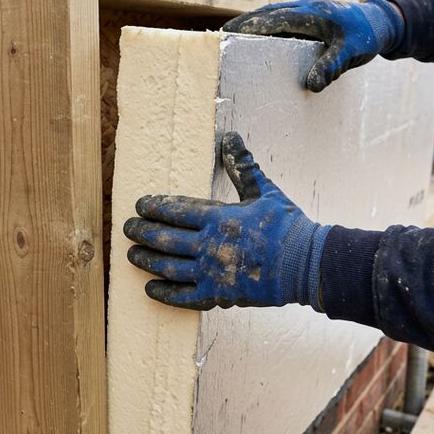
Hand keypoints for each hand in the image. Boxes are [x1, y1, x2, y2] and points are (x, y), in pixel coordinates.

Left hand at [123, 132, 328, 310]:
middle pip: (165, 239)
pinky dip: (164, 292)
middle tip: (127, 228)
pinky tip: (150, 287)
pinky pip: (184, 296)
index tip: (140, 205)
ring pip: (169, 267)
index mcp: (219, 218)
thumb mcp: (265, 192)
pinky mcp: (219, 295)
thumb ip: (243, 166)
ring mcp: (212, 273)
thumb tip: (230, 137)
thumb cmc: (287, 227)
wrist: (306, 265)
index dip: (154, 207)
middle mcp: (210, 246)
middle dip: (143, 232)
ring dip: (147, 260)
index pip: (176, 210)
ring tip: (132, 255)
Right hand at [222, 0, 403, 91]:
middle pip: (267, 12)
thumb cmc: (366, 37)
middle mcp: (306, 6)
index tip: (229, 34)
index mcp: (312, 14)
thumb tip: (311, 85)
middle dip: (245, 23)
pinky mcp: (309, 12)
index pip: (274, 19)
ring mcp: (307, 7)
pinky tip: (259, 36)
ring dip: (254, 22)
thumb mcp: (351, 54)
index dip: (250, 26)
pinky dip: (267, 23)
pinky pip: (282, 16)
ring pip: (273, 12)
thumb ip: (331, 67)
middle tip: (222, 35)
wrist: (382, 22)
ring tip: (233, 36)